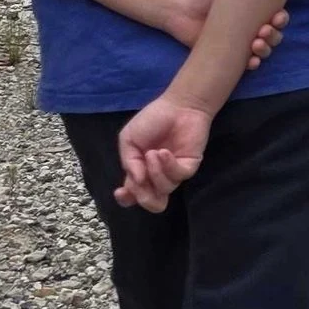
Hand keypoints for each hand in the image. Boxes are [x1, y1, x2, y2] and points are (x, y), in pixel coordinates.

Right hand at [116, 93, 209, 211]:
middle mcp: (156, 176)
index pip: (132, 194)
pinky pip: (178, 176)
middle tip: (139, 180)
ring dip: (155, 173)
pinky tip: (164, 152)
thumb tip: (136, 182)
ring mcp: (173, 172)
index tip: (120, 192)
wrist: (178, 106)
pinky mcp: (188, 166)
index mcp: (139, 171)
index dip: (126, 199)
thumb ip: (128, 161)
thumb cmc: (152, 120)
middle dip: (143, 196)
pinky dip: (168, 166)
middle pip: (151, 202)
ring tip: (153, 152)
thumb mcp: (129, 138)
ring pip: (164, 189)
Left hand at [174, 0, 288, 70]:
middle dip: (274, 35)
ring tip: (256, 45)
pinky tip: (252, 62)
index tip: (277, 17)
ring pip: (263, 50)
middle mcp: (251, 27)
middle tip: (264, 31)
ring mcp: (241, 42)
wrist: (181, 7)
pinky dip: (253, 64)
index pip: (277, 17)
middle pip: (274, 35)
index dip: (281, 19)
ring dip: (265, 50)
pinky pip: (246, 63)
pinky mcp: (228, 56)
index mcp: (255, 10)